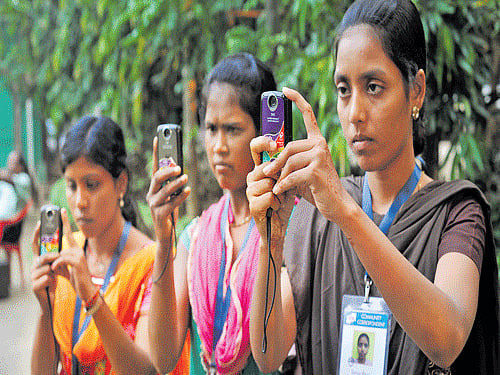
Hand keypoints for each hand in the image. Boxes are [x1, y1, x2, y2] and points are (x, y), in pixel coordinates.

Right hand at [31, 222, 58, 310]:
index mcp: (39, 260)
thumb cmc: (54, 281)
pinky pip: (46, 278)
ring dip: (54, 271)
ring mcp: (32, 276)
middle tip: (58, 258)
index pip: (36, 246)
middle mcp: (33, 267)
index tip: (40, 223)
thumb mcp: (56, 267)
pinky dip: (53, 280)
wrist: (51, 299)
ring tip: (55, 276)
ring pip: (45, 267)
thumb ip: (55, 257)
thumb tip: (60, 246)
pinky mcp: (34, 286)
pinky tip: (52, 283)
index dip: (37, 234)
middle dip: (51, 257)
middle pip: (41, 256)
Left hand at [50, 209, 96, 301]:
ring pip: (58, 253)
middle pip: (59, 245)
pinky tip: (55, 270)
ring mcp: (79, 255)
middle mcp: (78, 250)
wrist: (86, 290)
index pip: (69, 232)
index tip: (61, 210)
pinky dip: (56, 265)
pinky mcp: (78, 262)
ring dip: (52, 262)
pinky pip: (62, 259)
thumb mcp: (64, 268)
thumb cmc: (76, 279)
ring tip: (52, 270)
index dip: (65, 221)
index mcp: (75, 250)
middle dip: (48, 253)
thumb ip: (58, 261)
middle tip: (42, 260)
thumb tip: (47, 258)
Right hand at [147, 136, 189, 250]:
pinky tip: (188, 191)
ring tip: (185, 178)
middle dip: (167, 171)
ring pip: (163, 191)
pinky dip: (180, 196)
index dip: (156, 153)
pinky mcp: (160, 215)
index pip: (154, 167)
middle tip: (178, 167)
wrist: (166, 234)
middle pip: (156, 178)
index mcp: (154, 188)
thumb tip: (179, 168)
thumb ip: (174, 183)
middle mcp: (151, 195)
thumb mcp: (172, 195)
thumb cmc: (170, 212)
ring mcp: (154, 205)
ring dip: (176, 184)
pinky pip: (170, 203)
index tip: (158, 138)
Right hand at [247, 137, 294, 257]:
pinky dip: (278, 202)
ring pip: (269, 183)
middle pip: (267, 167)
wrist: (279, 226)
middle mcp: (252, 177)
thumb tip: (291, 150)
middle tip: (283, 188)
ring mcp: (250, 191)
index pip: (256, 148)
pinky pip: (269, 196)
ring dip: (281, 192)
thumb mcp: (287, 180)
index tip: (274, 144)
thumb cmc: (283, 201)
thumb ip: (286, 166)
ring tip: (280, 199)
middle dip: (281, 178)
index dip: (263, 142)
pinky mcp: (253, 205)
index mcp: (260, 169)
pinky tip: (276, 207)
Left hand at [262, 87, 354, 221]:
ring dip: (279, 176)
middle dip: (275, 161)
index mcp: (317, 141)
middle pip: (289, 147)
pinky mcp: (317, 171)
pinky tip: (279, 191)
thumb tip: (267, 160)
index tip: (285, 90)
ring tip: (276, 185)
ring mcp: (320, 156)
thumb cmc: (316, 187)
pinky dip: (282, 185)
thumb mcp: (300, 171)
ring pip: (289, 162)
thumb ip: (288, 162)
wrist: (336, 205)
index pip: (308, 115)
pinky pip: (291, 175)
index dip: (297, 100)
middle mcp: (320, 145)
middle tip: (266, 172)